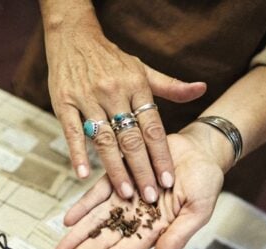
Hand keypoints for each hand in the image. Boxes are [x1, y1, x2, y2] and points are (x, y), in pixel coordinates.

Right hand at [44, 18, 205, 202]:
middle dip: (143, 170)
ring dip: (115, 168)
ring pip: (104, 139)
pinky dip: (77, 153)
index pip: (153, 127)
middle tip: (151, 196)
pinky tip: (82, 175)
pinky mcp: (63, 101)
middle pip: (131, 138)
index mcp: (136, 85)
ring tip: (125, 193)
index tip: (169, 180)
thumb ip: (171, 87)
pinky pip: (71, 132)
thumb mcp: (143, 69)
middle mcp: (113, 92)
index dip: (161, 155)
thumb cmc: (111, 59)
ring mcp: (87, 97)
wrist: (73, 36)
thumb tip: (202, 89)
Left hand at [54, 133, 223, 248]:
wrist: (202, 149)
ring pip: (96, 220)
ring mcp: (126, 197)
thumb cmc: (206, 181)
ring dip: (76, 236)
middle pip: (104, 241)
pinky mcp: (120, 176)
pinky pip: (97, 193)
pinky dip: (83, 205)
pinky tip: (67, 220)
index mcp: (156, 229)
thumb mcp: (198, 211)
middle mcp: (136, 217)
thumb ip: (178, 236)